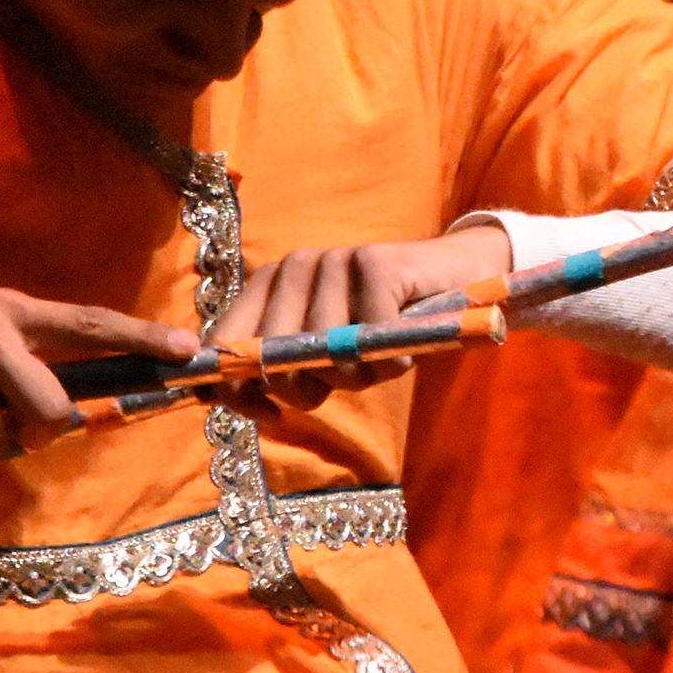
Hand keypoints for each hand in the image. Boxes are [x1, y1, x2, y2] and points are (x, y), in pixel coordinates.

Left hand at [217, 223, 513, 413]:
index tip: (266, 413)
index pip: (224, 342)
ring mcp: (334, 260)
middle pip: (274, 358)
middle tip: (344, 382)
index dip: (233, 387)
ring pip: (326, 353)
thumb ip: (278, 367)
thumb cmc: (384, 322)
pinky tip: (405, 346)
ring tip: (381, 358)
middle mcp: (294, 265)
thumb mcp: (324, 350)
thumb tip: (214, 397)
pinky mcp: (376, 263)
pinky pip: (371, 341)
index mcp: (268, 284)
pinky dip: (392, 360)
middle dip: (308, 389)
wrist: (458, 273)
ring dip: (360, 375)